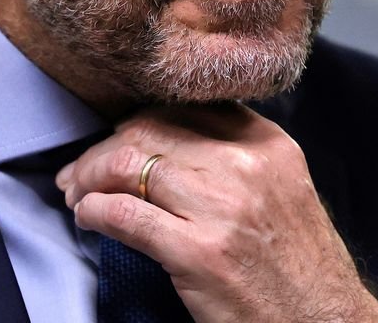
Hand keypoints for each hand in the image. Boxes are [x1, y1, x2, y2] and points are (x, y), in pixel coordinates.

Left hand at [57, 104, 377, 322]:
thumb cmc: (300, 269)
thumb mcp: (284, 191)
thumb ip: (238, 157)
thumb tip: (169, 141)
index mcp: (269, 145)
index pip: (185, 107)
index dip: (137, 121)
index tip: (116, 139)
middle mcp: (246, 167)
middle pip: (149, 129)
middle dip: (103, 149)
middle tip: (80, 172)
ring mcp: (222, 208)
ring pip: (129, 163)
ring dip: (88, 178)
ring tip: (77, 195)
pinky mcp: (199, 253)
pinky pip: (124, 214)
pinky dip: (93, 211)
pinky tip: (87, 217)